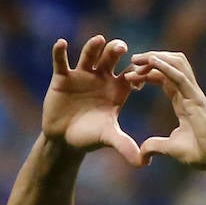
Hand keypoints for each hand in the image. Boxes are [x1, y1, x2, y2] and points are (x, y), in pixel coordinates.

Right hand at [42, 35, 141, 166]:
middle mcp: (101, 76)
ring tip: (99, 40)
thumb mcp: (108, 138)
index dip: (137, 72)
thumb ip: (125, 146)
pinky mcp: (62, 76)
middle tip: (122, 48)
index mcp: (117, 88)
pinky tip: (61, 44)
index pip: (131, 72)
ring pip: (90, 54)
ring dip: (94, 46)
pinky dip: (60, 52)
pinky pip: (61, 61)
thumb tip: (145, 164)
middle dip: (116, 50)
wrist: (65, 141)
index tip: (141, 76)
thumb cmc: (90, 137)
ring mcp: (82, 74)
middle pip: (112, 56)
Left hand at [126, 51, 205, 172]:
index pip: (164, 78)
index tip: (130, 76)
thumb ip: (155, 146)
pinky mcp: (196, 98)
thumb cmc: (200, 152)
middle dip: (151, 58)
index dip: (148, 73)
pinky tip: (153, 61)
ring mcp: (193, 93)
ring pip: (176, 64)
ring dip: (157, 57)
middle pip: (170, 64)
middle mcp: (188, 92)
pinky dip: (166, 67)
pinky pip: (180, 76)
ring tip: (138, 59)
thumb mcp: (171, 149)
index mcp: (182, 101)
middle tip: (133, 60)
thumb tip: (141, 154)